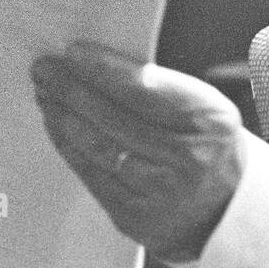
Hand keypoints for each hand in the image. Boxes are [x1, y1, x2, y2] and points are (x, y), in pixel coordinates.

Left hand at [30, 43, 246, 262]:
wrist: (223, 208)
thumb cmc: (206, 145)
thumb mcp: (205, 109)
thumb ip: (161, 88)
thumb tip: (96, 64)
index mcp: (210, 122)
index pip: (148, 90)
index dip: (105, 70)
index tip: (74, 51)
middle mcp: (188, 159)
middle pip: (115, 118)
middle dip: (73, 89)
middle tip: (45, 67)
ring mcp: (160, 191)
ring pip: (97, 147)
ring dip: (64, 116)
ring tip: (46, 94)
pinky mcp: (135, 215)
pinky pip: (91, 174)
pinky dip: (69, 146)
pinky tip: (58, 126)